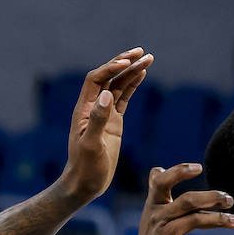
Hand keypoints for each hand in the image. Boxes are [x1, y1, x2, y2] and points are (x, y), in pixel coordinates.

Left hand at [60, 48, 153, 202]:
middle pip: (108, 77)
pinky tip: (143, 75)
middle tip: (141, 51)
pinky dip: (133, 85)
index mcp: (84, 109)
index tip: (127, 62)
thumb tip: (107, 95)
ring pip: (119, 85)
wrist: (85, 183)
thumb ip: (98, 120)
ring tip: (149, 58)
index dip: (111, 68)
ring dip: (132, 71)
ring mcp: (104, 113)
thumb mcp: (92, 145)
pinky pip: (124, 98)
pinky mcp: (114, 122)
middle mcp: (93, 107)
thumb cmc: (86, 167)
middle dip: (123, 62)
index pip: (96, 79)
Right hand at [128, 164, 233, 234]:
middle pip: (187, 201)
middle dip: (211, 197)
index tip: (199, 167)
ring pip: (193, 221)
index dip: (179, 172)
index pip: (162, 183)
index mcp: (155, 206)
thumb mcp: (151, 214)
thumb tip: (158, 168)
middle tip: (230, 200)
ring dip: (219, 220)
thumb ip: (157, 191)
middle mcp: (158, 219)